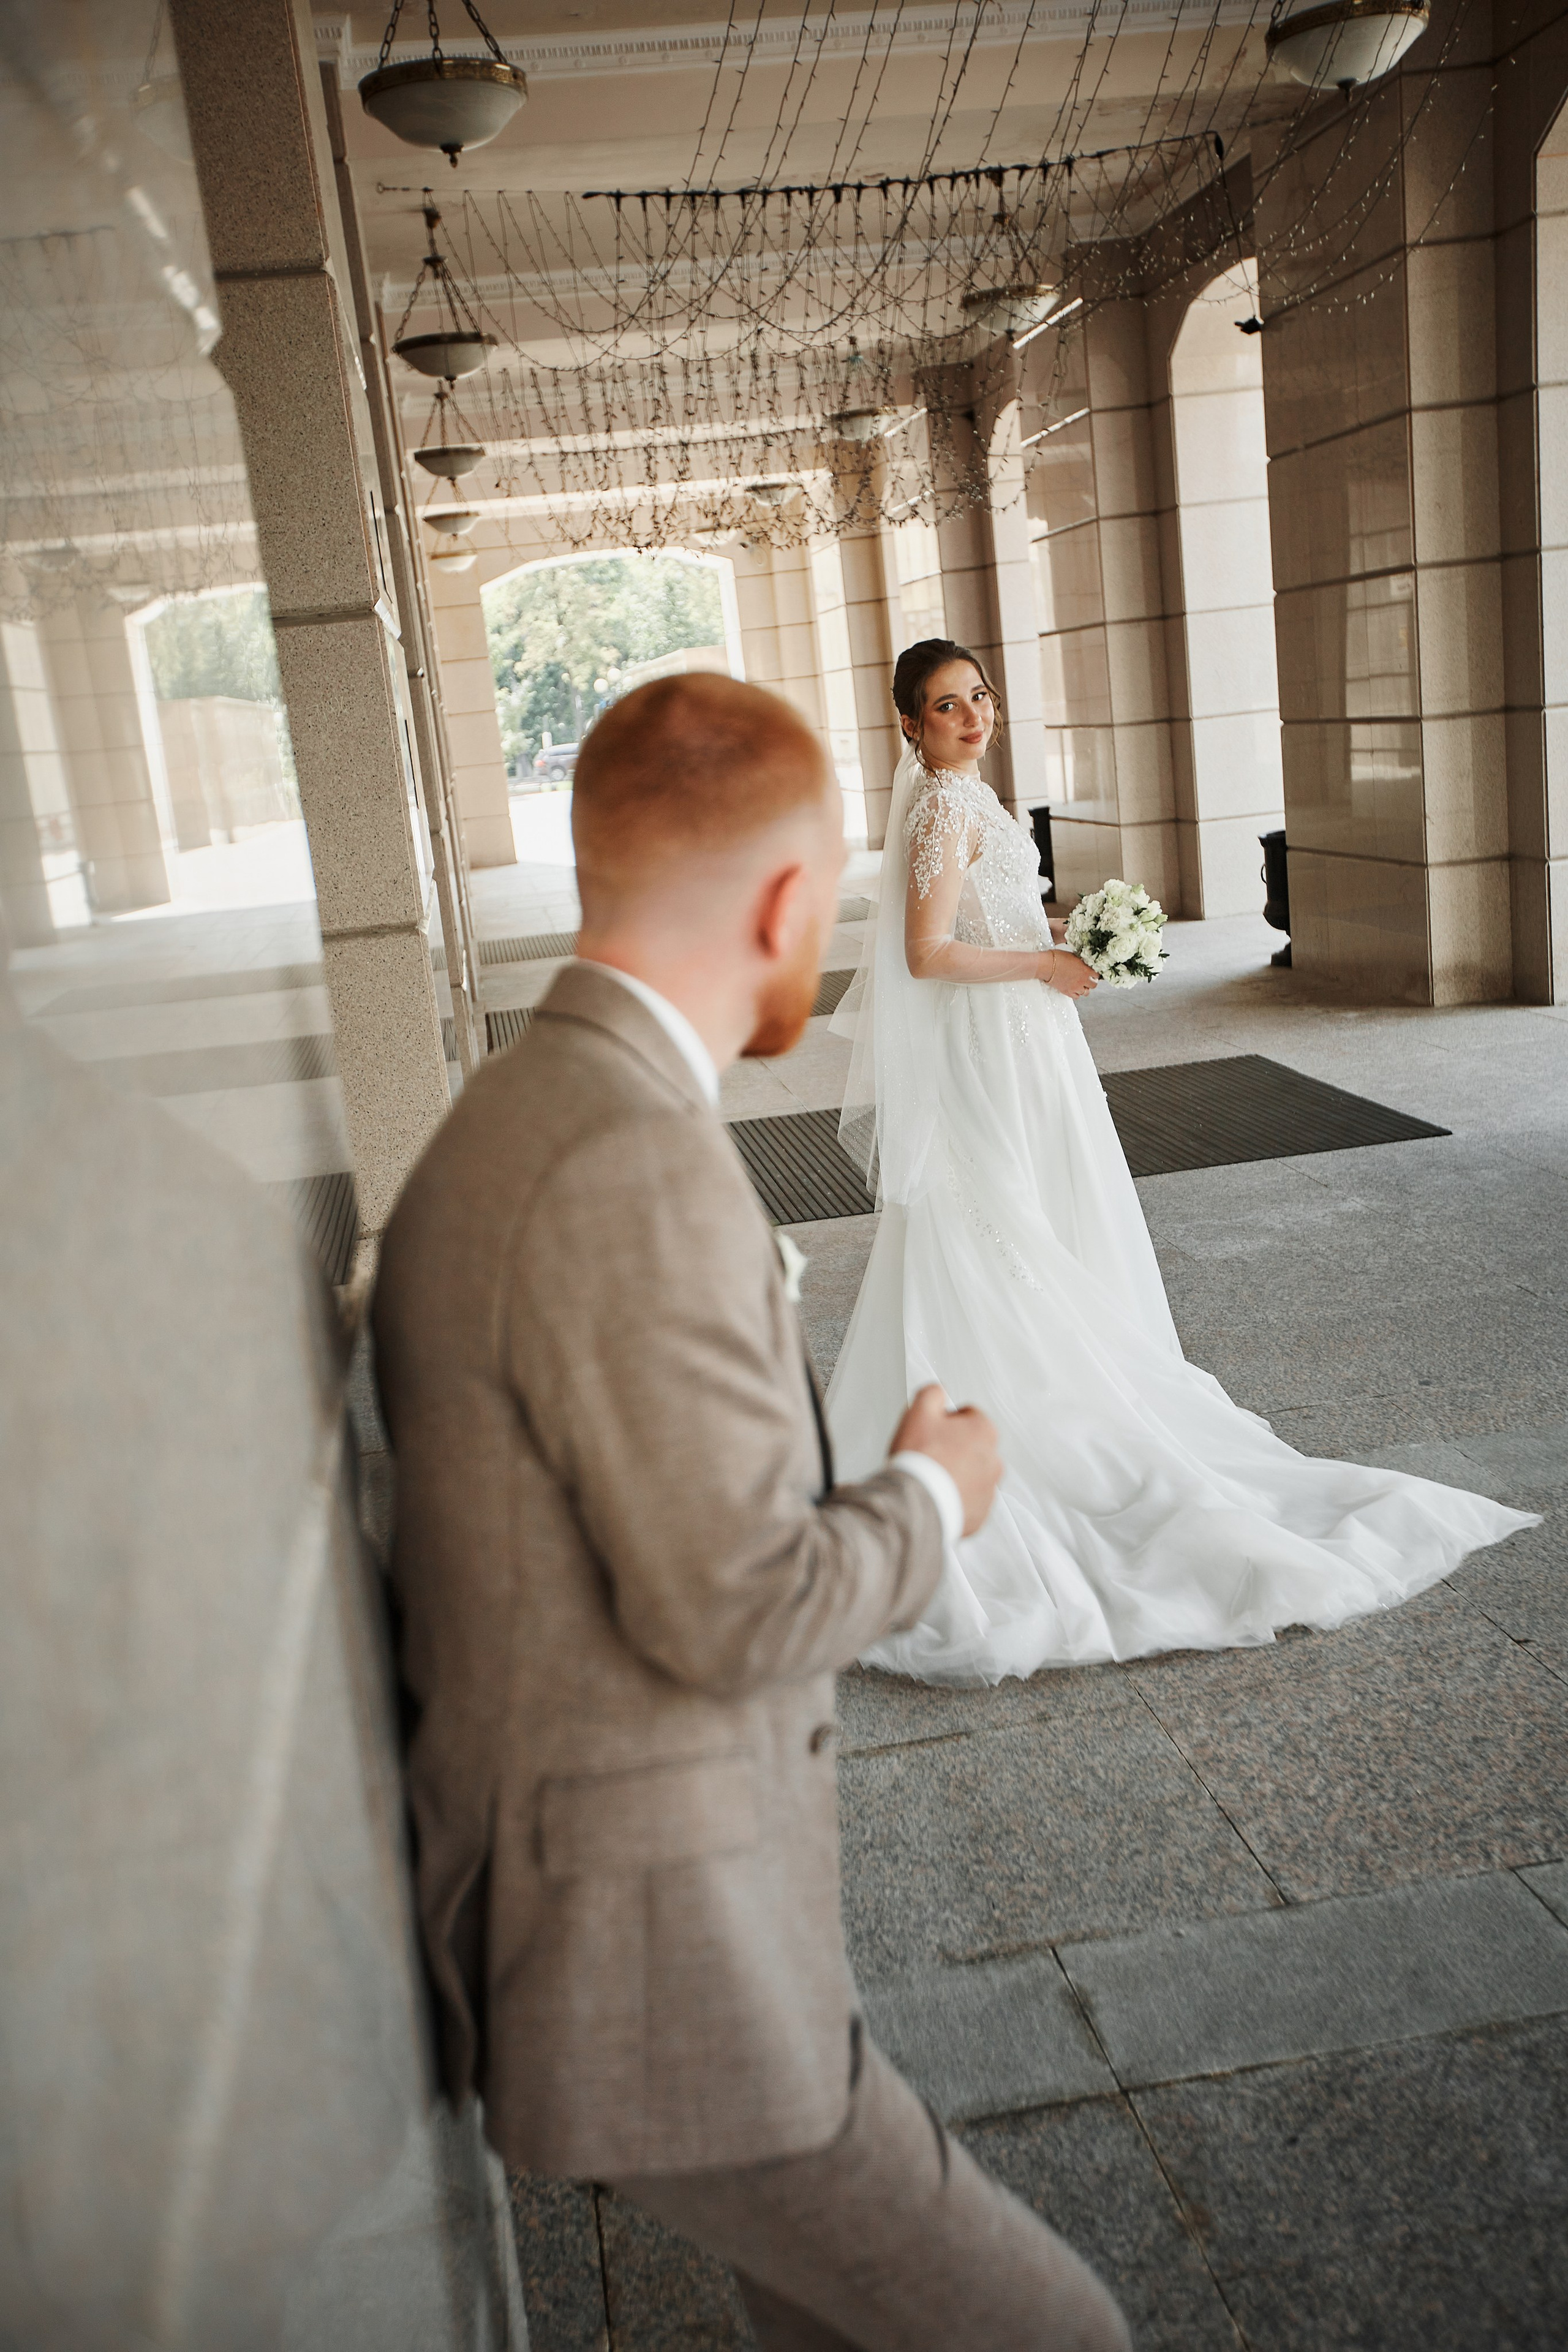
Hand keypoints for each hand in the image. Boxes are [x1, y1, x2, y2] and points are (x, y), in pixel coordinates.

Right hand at [891, 1383, 1001, 1536]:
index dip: (945, 1420)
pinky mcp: (980, 1513)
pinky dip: (955, 1498)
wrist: (916, 1505)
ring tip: (931, 1477)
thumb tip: (939, 1392)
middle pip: (972, 1445)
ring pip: (971, 1474)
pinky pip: (968, 1500)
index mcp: (985, 1430)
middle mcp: (994, 1460)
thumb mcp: (919, 1410)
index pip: (968, 1415)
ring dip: (956, 1473)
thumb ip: (933, 1393)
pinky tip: (936, 1495)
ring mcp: (989, 1489)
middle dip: (953, 1447)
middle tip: (929, 1454)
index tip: (931, 1430)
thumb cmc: (921, 1459)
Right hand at [1041, 948, 1097, 998]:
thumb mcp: (1073, 956)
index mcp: (1085, 970)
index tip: (1092, 972)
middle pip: (1094, 985)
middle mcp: (1082, 980)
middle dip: (1092, 982)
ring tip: (1080, 984)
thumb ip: (1081, 962)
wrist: (1046, 965)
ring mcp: (1075, 987)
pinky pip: (1076, 997)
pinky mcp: (1067, 992)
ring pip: (1086, 992)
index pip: (1097, 975)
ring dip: (1085, 988)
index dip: (1095, 973)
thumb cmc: (1057, 958)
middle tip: (1088, 979)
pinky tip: (1074, 989)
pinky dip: (1077, 993)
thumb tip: (1084, 964)